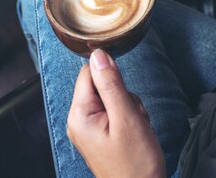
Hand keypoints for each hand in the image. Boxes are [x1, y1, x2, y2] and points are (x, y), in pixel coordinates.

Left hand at [67, 49, 165, 177]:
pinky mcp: (101, 134)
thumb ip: (111, 84)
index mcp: (79, 115)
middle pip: (101, 85)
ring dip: (129, 107)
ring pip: (112, 97)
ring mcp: (90, 128)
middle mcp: (79, 120)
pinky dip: (129, 118)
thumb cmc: (135, 162)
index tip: (125, 97)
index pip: (89, 73)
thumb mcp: (126, 118)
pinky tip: (135, 133)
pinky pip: (115, 112)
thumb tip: (98, 54)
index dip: (111, 78)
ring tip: (135, 128)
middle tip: (132, 118)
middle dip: (124, 95)